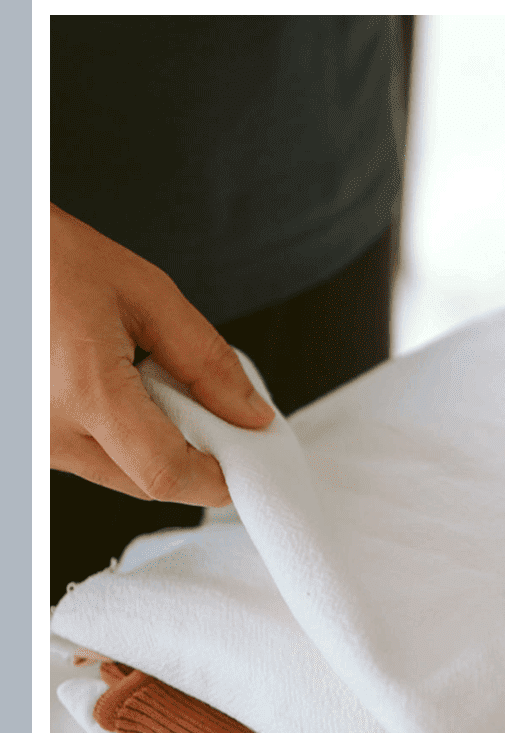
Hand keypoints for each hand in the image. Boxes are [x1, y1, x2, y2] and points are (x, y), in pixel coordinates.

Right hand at [50, 203, 274, 505]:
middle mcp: (48, 430)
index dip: (216, 480)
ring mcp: (32, 440)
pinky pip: (90, 458)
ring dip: (156, 450)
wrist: (1, 250)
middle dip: (193, 463)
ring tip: (155, 388)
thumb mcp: (147, 295)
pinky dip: (124, 440)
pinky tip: (124, 392)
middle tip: (215, 420)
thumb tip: (251, 415)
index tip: (246, 465)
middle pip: (146, 483)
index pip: (165, 472)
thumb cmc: (54, 258)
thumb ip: (207, 361)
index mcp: (85, 391)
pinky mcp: (28, 438)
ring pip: (119, 475)